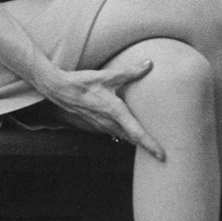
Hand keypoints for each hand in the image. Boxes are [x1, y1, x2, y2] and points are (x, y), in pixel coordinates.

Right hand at [42, 58, 165, 160]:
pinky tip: (129, 131)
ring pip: (123, 137)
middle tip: (162, 153)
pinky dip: (124, 135)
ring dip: (135, 140)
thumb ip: (131, 71)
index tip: (162, 156)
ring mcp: (101, 126)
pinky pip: (114, 133)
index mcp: (116, 112)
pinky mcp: (95, 125)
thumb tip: (150, 64)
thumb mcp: (108, 75)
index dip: (151, 145)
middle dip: (147, 147)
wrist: (59, 89)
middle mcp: (109, 123)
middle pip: (133, 139)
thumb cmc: (83, 82)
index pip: (137, 133)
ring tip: (149, 143)